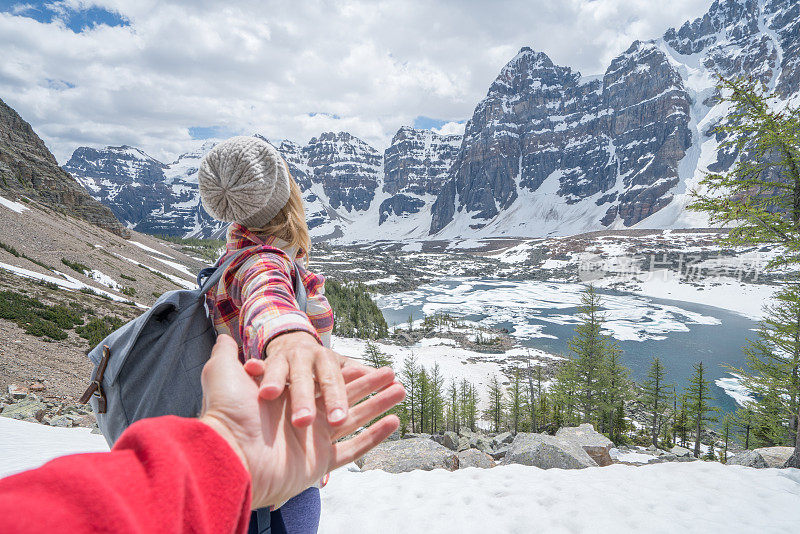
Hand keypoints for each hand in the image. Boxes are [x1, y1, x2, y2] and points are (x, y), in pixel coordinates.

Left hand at [199, 335, 403, 508]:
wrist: (230, 455)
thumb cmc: (228, 411)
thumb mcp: (223, 373)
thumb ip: (227, 355)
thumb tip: (227, 337)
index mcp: (288, 394)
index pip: (321, 378)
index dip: (345, 370)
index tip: (364, 362)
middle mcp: (303, 415)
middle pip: (344, 394)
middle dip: (369, 383)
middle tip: (391, 371)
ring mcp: (313, 438)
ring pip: (355, 416)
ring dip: (379, 402)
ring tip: (401, 388)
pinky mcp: (321, 459)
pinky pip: (354, 447)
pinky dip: (375, 436)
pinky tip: (394, 421)